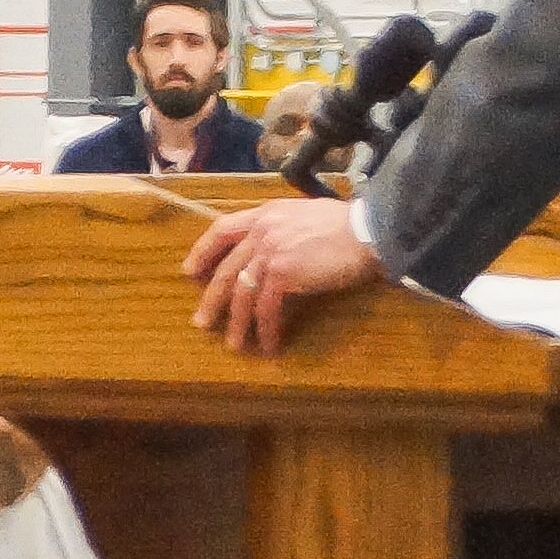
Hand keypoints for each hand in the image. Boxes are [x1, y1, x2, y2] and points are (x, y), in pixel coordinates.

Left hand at [181, 196, 386, 351]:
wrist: (369, 230)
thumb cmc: (347, 225)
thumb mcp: (305, 215)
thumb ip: (282, 229)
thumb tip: (273, 254)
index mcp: (265, 213)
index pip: (221, 229)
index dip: (202, 252)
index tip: (190, 272)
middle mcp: (262, 230)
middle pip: (227, 269)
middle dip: (212, 299)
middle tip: (202, 322)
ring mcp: (270, 251)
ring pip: (243, 293)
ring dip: (238, 323)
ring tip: (234, 345)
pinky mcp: (284, 273)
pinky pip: (267, 307)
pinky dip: (267, 329)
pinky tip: (269, 345)